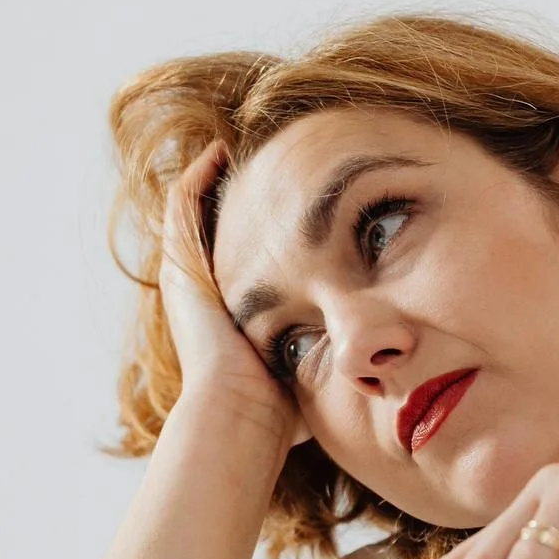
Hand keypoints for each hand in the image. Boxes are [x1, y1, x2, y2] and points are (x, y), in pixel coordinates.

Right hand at [159, 140, 307, 448]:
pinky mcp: (179, 264)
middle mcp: (202, 288)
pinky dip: (198, 174)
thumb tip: (380, 356)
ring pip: (193, 208)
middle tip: (271, 160)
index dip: (264, 224)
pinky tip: (222, 151)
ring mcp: (186, 275)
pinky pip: (181, 203)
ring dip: (217, 177)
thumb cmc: (282, 407)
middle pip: (215, 225)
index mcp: (229, 309)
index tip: (294, 198)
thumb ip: (336, 354)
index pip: (243, 253)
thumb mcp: (312, 366)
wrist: (239, 413)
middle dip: (242, 194)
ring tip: (246, 145)